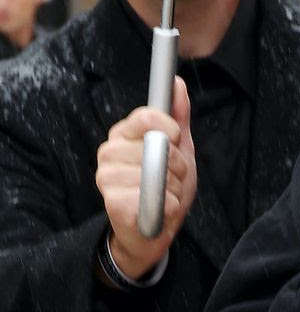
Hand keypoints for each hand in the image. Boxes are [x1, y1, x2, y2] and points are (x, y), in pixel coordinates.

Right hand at [95, 78, 196, 278]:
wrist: (153, 228)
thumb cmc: (165, 183)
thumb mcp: (179, 146)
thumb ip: (178, 115)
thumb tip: (176, 84)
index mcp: (124, 134)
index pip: (145, 117)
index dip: (167, 126)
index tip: (176, 136)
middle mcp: (109, 152)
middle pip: (157, 145)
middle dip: (177, 164)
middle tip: (171, 176)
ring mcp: (106, 176)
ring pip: (157, 172)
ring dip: (174, 187)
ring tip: (165, 193)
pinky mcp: (112, 201)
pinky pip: (153, 196)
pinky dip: (167, 205)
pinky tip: (158, 208)